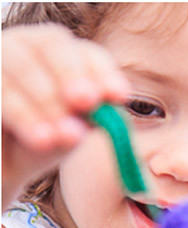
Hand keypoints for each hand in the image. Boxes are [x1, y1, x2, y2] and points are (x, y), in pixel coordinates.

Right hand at [2, 23, 130, 208]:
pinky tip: (42, 138)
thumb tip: (102, 107)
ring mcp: (1, 57)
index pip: (87, 54)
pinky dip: (23, 113)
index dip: (104, 73)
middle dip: (73, 75)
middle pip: (53, 45)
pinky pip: (1, 87)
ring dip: (47, 100)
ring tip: (63, 135)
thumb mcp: (72, 133)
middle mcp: (31, 46)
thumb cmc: (42, 143)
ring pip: (22, 64)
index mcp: (64, 58)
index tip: (119, 96)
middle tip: (87, 101)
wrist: (4, 165)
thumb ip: (89, 120)